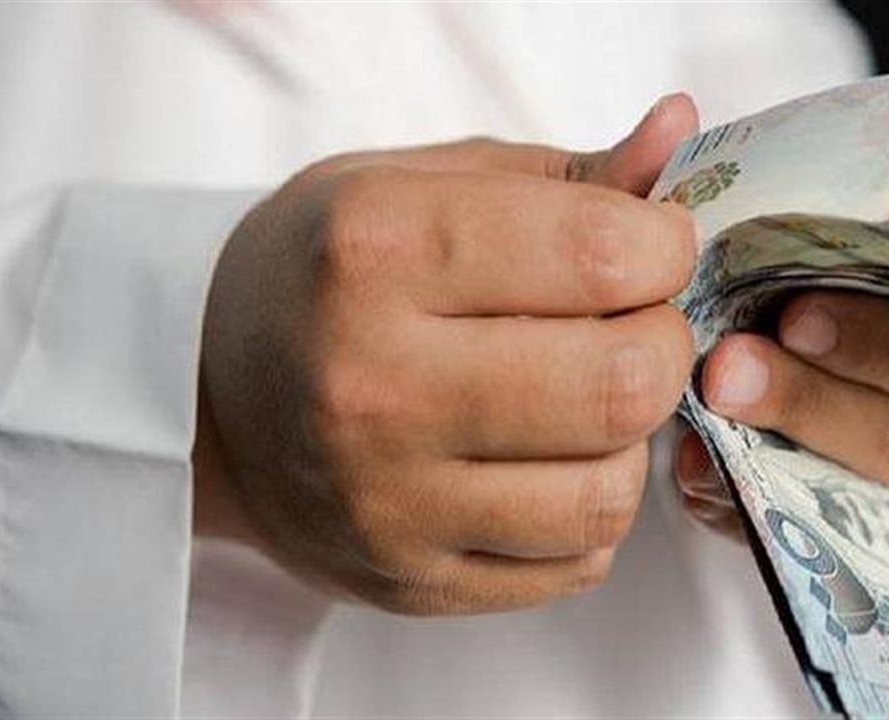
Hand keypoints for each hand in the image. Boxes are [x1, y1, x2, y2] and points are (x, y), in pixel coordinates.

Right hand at [197, 95, 700, 613]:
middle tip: (629, 325)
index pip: (599, 255)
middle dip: (662, 344)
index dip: (664, 246)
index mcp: (373, 251)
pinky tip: (543, 464)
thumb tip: (680, 131)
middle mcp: (372, 385)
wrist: (208, 400)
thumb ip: (565, 172)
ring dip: (628, 438)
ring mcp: (388, 500)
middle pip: (621, 384)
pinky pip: (577, 562)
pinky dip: (587, 509)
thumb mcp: (422, 185)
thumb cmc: (326, 274)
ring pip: (610, 493)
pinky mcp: (410, 579)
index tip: (650, 246)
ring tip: (582, 399)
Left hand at [675, 182, 888, 557]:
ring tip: (698, 424)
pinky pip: (821, 548)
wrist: (822, 330)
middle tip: (725, 370)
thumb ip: (797, 191)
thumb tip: (743, 152)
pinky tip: (698, 474)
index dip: (881, 334)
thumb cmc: (835, 263)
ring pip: (866, 500)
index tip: (794, 314)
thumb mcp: (838, 214)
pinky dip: (753, 512)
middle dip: (814, 403)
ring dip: (776, 459)